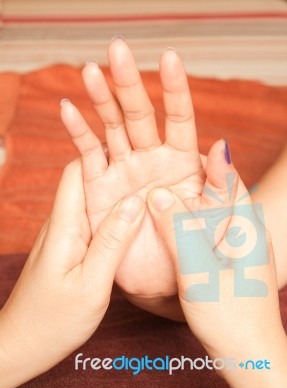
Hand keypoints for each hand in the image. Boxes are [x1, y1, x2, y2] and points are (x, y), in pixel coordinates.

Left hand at [0, 159, 144, 387]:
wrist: (22, 344)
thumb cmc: (54, 321)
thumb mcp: (91, 285)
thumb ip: (113, 242)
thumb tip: (134, 202)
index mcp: (64, 227)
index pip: (77, 171)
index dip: (100, 151)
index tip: (130, 143)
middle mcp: (61, 224)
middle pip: (85, 181)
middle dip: (114, 168)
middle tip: (149, 162)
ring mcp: (63, 235)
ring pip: (90, 200)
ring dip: (115, 191)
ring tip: (147, 184)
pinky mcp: (67, 247)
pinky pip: (90, 220)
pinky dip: (111, 214)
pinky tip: (131, 219)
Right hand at [61, 38, 203, 319]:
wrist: (171, 283)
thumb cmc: (202, 252)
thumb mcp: (220, 219)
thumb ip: (221, 184)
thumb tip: (220, 147)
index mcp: (183, 163)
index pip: (180, 118)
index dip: (176, 89)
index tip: (169, 59)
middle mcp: (151, 161)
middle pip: (140, 115)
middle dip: (129, 83)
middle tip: (117, 50)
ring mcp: (125, 173)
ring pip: (111, 128)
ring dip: (101, 100)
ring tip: (89, 72)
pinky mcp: (101, 190)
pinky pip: (88, 157)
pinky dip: (78, 133)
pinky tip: (69, 110)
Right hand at [147, 139, 286, 387]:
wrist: (249, 354)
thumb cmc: (231, 318)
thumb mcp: (199, 272)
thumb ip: (178, 231)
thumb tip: (157, 196)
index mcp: (245, 228)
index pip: (230, 181)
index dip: (210, 159)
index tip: (188, 142)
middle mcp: (243, 231)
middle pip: (218, 191)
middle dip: (194, 174)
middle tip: (164, 159)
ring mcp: (234, 245)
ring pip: (209, 211)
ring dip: (187, 198)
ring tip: (160, 187)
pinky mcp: (224, 259)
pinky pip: (203, 230)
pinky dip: (185, 220)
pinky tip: (168, 221)